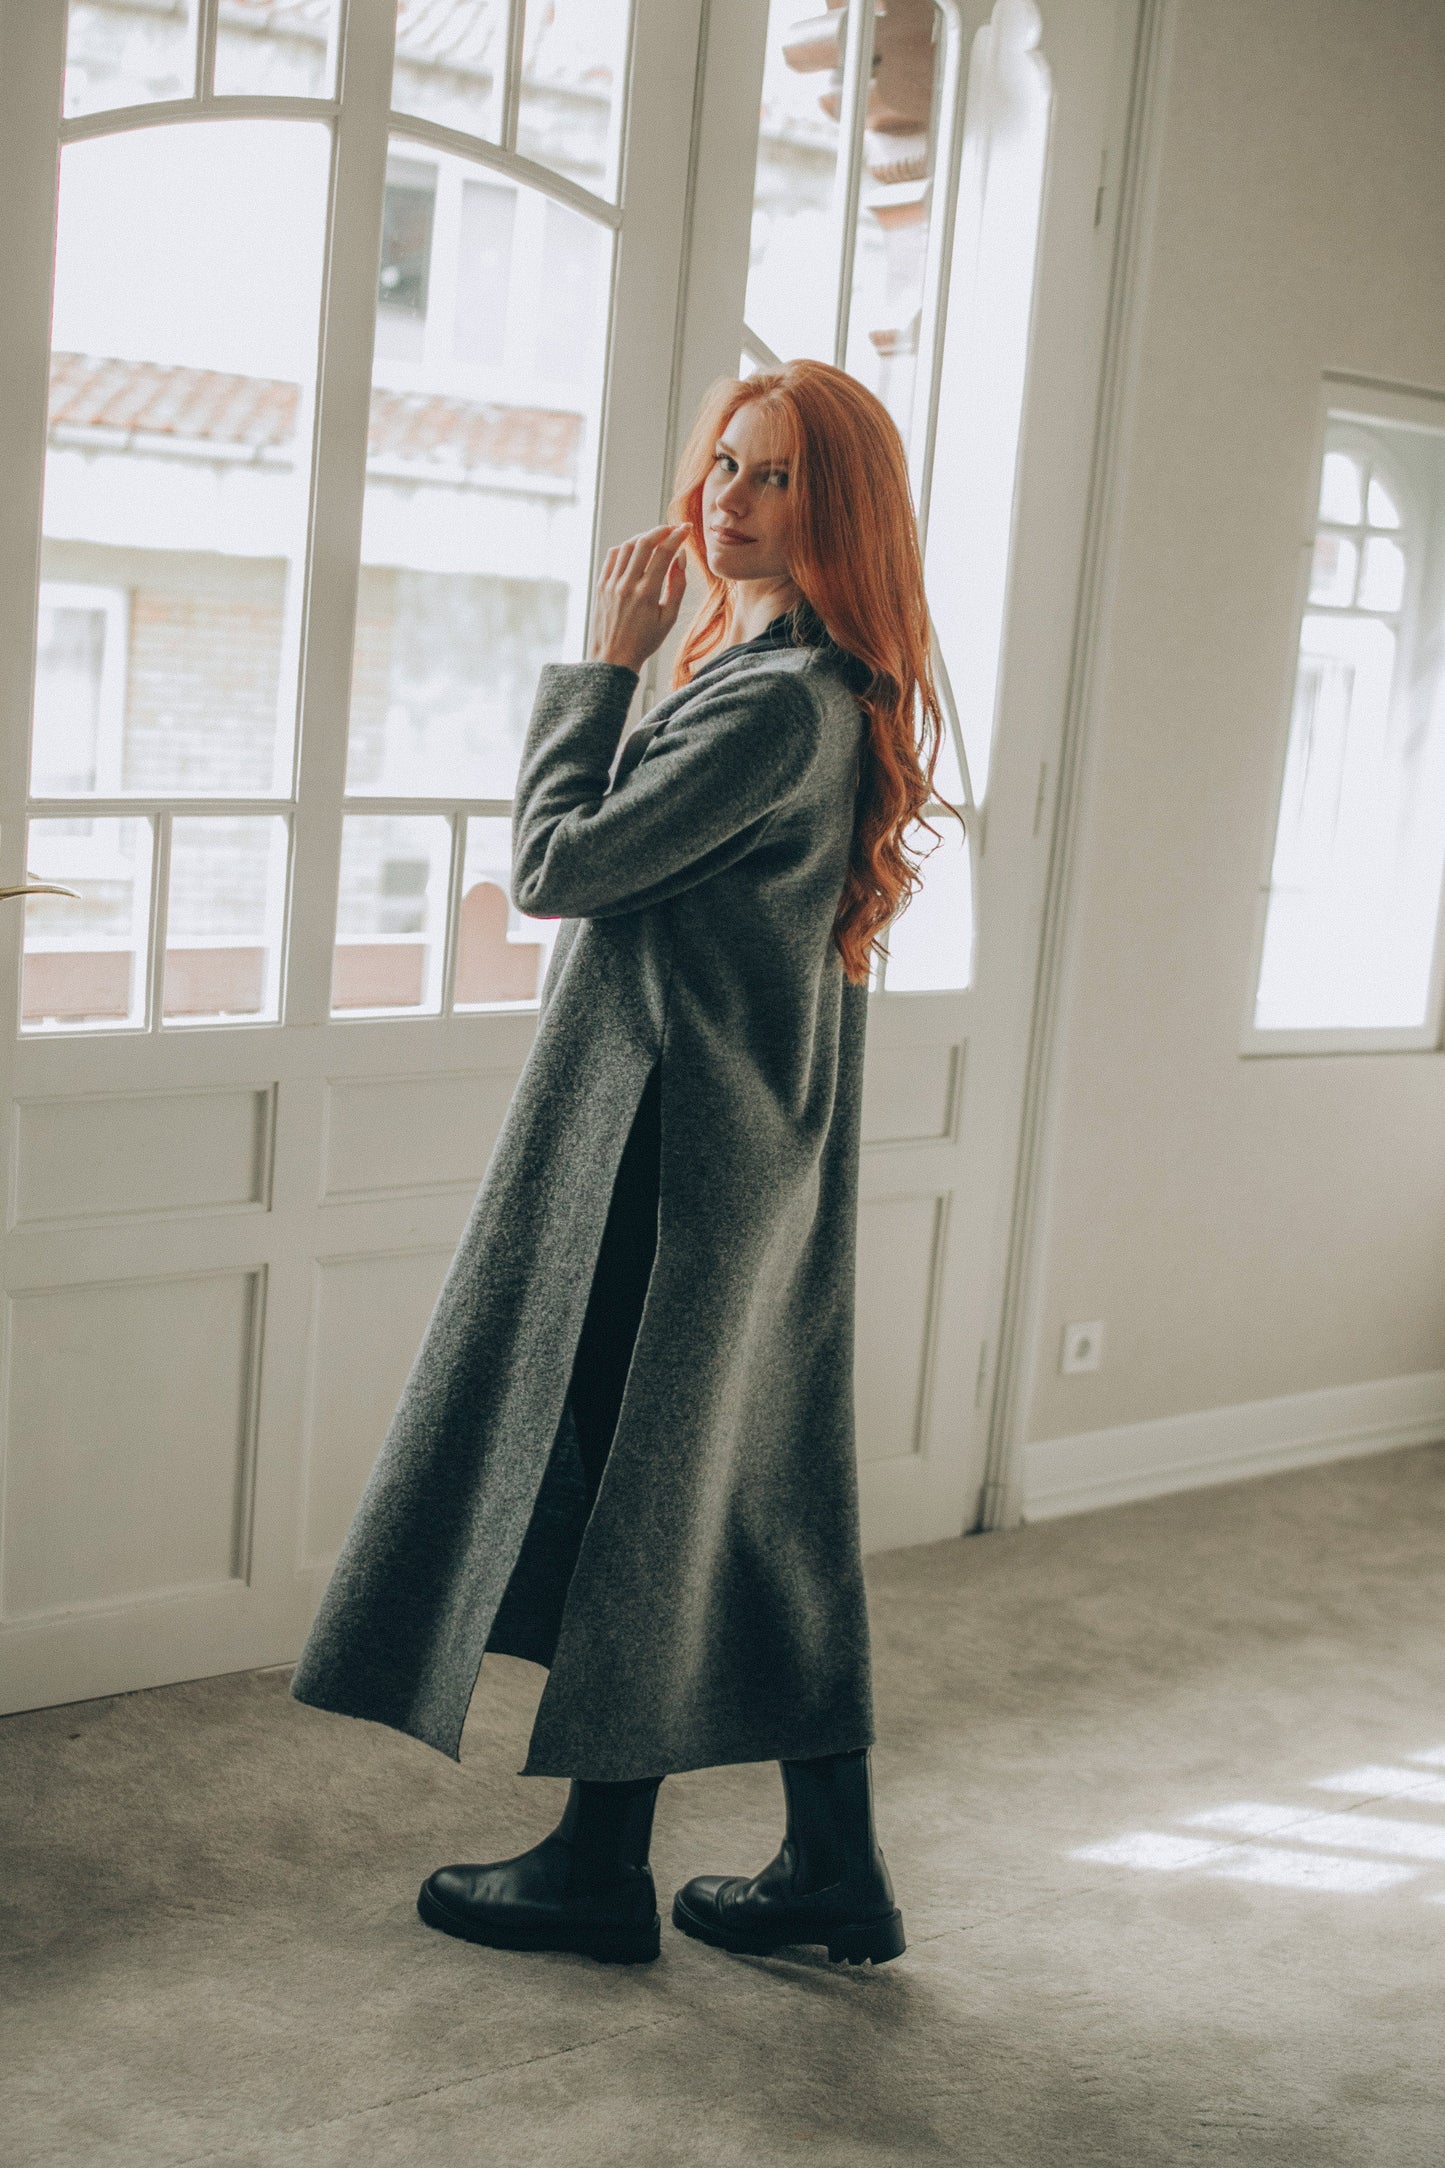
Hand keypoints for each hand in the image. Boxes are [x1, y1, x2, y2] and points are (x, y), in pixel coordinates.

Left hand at [588, 523, 689, 672]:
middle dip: (661, 530)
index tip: (686, 529)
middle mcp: (627, 585)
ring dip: (643, 537)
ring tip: (656, 538)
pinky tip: (635, 550)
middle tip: (672, 529)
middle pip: (644, 542)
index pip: (664, 553)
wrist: (613, 658)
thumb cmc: (644, 642)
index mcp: (646, 594)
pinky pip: (613, 556)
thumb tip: (680, 559)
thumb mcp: (668, 619)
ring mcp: (611, 583)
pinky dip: (626, 547)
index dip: (677, 536)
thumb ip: (677, 587)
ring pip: (627, 546)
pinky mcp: (601, 585)